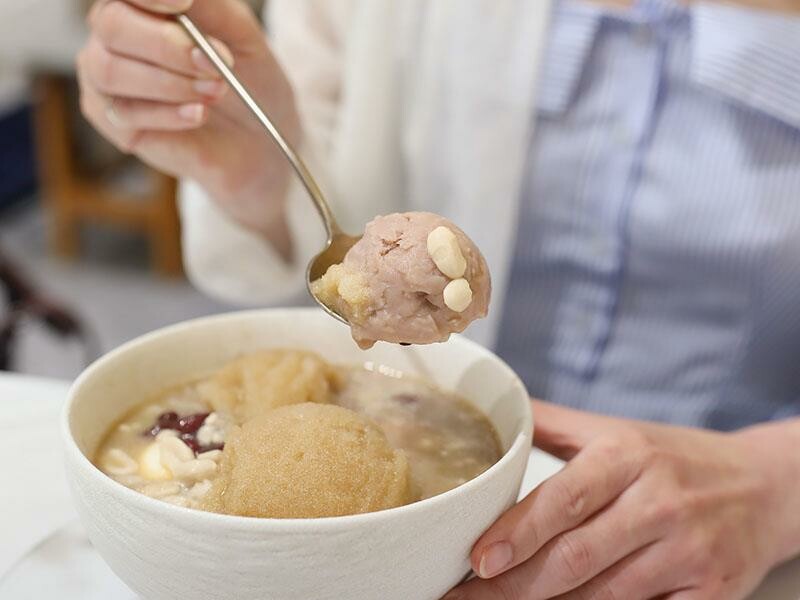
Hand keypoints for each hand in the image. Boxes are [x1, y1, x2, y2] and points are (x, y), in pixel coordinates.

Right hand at [77, 0, 298, 242]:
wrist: (257, 138)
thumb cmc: (248, 79)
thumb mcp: (242, 35)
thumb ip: (213, 7)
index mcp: (140, 3)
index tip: (184, 5)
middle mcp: (112, 34)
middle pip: (111, 26)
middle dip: (166, 45)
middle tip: (213, 65)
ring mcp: (105, 77)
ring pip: (111, 70)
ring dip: (170, 83)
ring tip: (215, 92)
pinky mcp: (113, 121)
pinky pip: (123, 113)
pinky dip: (166, 114)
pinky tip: (198, 115)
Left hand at [446, 401, 799, 599]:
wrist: (764, 485)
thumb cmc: (675, 457)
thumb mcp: (616, 430)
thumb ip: (553, 425)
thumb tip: (495, 411)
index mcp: (628, 456)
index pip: (564, 499)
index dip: (518, 532)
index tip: (478, 557)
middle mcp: (660, 502)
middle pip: (574, 557)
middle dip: (514, 584)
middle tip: (465, 595)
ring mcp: (689, 551)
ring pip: (602, 595)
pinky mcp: (713, 592)